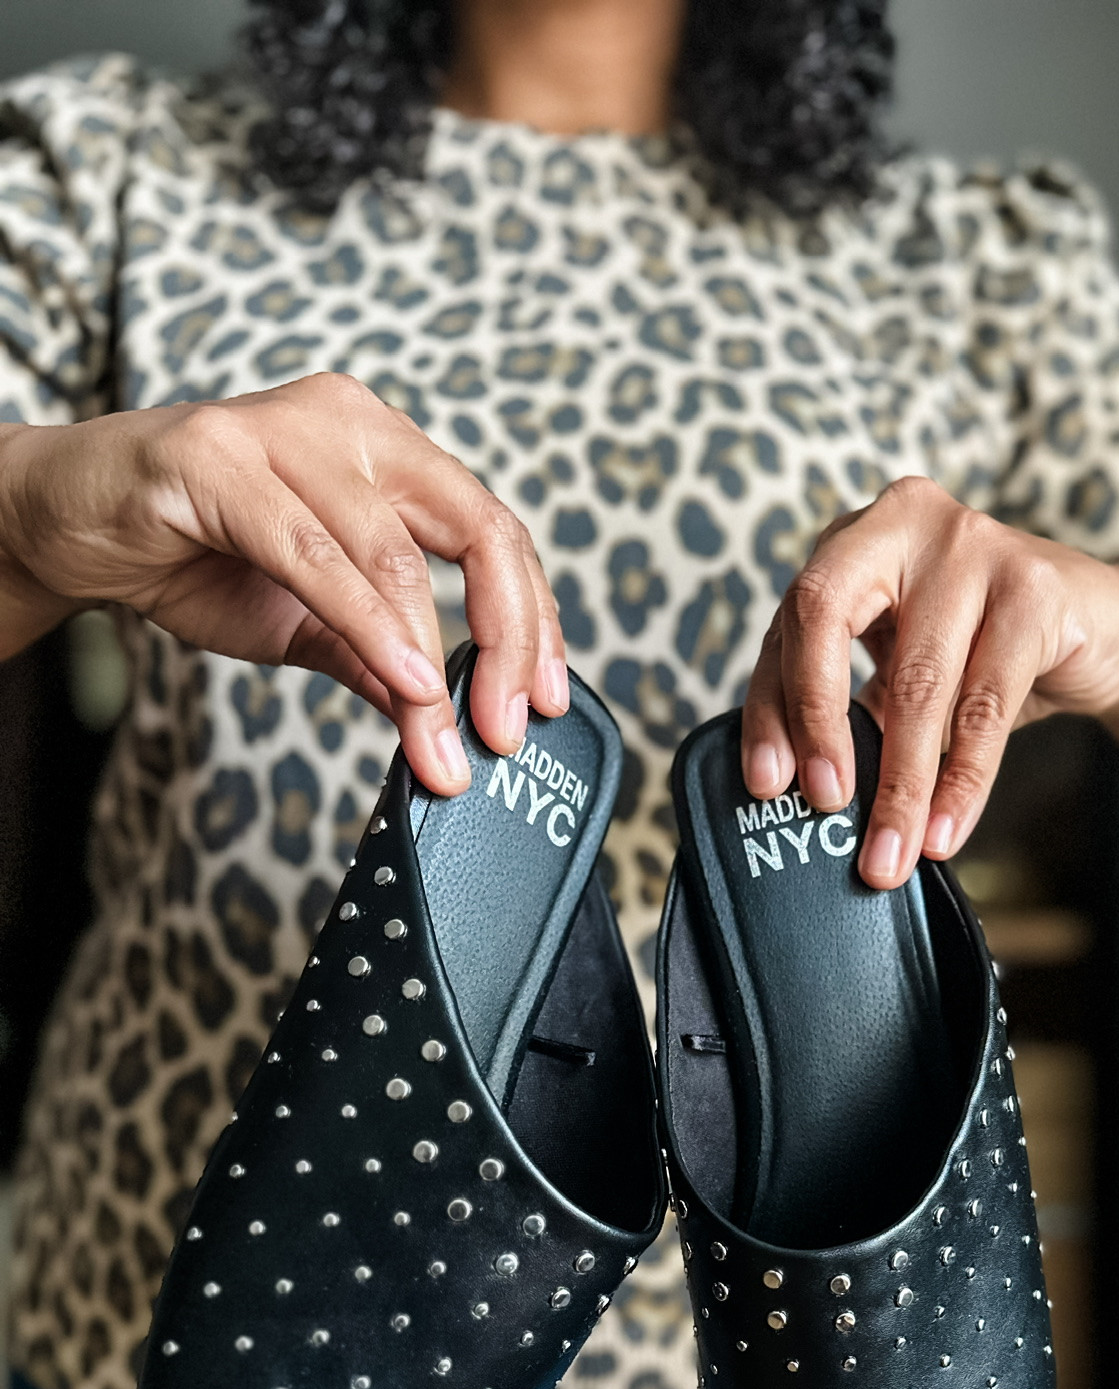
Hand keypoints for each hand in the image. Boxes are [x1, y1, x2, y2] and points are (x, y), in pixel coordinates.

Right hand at [0, 373, 567, 791]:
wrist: (73, 525)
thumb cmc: (194, 554)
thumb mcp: (312, 622)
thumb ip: (385, 661)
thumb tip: (456, 720)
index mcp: (388, 450)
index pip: (496, 531)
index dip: (534, 619)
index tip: (546, 700)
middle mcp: (350, 422)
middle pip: (476, 528)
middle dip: (510, 637)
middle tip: (510, 727)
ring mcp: (284, 431)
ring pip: (396, 551)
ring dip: (429, 658)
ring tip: (448, 736)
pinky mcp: (217, 459)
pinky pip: (315, 552)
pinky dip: (369, 622)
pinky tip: (406, 678)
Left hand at [741, 474, 1118, 888]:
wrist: (1108, 631)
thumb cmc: (987, 653)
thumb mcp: (905, 672)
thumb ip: (853, 708)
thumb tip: (796, 795)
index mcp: (856, 539)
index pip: (789, 625)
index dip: (771, 708)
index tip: (766, 785)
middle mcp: (905, 522)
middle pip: (825, 618)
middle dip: (816, 722)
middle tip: (822, 807)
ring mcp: (974, 544)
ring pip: (917, 682)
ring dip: (901, 785)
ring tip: (891, 854)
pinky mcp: (1035, 588)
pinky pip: (985, 706)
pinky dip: (963, 781)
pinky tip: (946, 830)